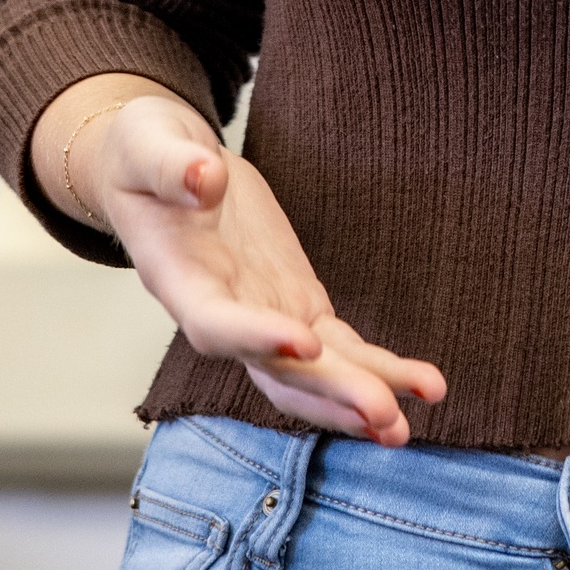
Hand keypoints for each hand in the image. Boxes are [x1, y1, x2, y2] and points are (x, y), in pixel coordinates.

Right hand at [72, 87, 450, 440]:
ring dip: (360, 399)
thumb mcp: (145, 143)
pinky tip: (424, 388)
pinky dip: (379, 369)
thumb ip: (172, 165)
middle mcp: (223, 316)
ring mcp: (265, 316)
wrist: (162, 168)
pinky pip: (341, 347)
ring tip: (405, 427)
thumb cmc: (145, 155)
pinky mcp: (297, 304)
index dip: (256, 338)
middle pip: (277, 371)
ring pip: (314, 374)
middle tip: (384, 414)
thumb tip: (204, 177)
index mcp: (181, 283)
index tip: (302, 345)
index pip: (218, 325)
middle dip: (329, 393)